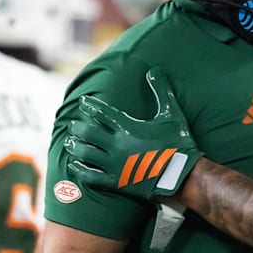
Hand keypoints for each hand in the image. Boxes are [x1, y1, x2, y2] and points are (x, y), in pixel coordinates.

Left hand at [65, 68, 201, 199]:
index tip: (83, 101)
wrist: (183, 175)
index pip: (102, 112)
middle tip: (73, 125)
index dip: (90, 105)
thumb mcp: (171, 114)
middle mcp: (117, 145)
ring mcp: (115, 165)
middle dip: (79, 128)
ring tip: (69, 143)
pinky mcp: (117, 182)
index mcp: (128, 127)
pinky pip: (92, 176)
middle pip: (89, 133)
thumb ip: (161, 91)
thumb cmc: (179, 143)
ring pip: (86, 154)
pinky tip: (73, 166)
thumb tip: (154, 70)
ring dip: (75, 147)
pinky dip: (79, 170)